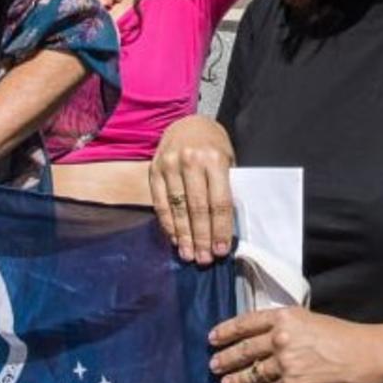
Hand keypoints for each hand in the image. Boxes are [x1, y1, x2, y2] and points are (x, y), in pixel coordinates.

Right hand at [149, 115, 233, 264]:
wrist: (187, 123)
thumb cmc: (213, 146)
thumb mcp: (227, 160)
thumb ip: (225, 187)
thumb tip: (224, 227)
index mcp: (214, 159)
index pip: (219, 202)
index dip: (220, 229)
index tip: (222, 250)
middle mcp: (191, 161)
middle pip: (197, 208)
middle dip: (201, 237)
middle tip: (204, 259)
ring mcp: (170, 165)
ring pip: (177, 208)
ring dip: (183, 235)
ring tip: (189, 255)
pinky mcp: (154, 170)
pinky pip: (160, 203)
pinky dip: (167, 224)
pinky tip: (175, 238)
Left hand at [209, 306, 377, 382]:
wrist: (360, 355)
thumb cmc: (337, 334)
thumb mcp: (306, 317)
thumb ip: (281, 324)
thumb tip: (257, 335)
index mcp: (283, 317)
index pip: (245, 323)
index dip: (226, 331)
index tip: (213, 337)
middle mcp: (280, 338)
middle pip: (243, 350)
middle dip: (224, 358)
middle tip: (212, 364)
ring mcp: (284, 364)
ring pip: (251, 373)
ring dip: (234, 379)